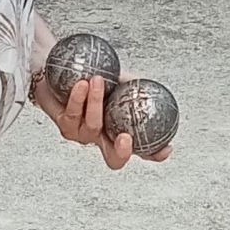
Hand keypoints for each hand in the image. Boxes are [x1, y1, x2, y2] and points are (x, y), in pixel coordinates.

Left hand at [39, 73, 172, 170]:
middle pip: (114, 159)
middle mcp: (102, 139)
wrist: (62, 69)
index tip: (166, 148)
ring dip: (96, 103)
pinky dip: (79, 97)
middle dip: (122, 153)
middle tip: (126, 138)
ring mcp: (82, 135)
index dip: (155, 154)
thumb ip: (136, 86)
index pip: (142, 150)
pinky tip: (82, 83)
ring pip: (93, 127)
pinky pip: (73, 114)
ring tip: (98, 80)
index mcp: (120, 131)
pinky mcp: (64, 126)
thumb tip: (155, 87)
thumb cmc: (95, 77)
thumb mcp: (120, 80)